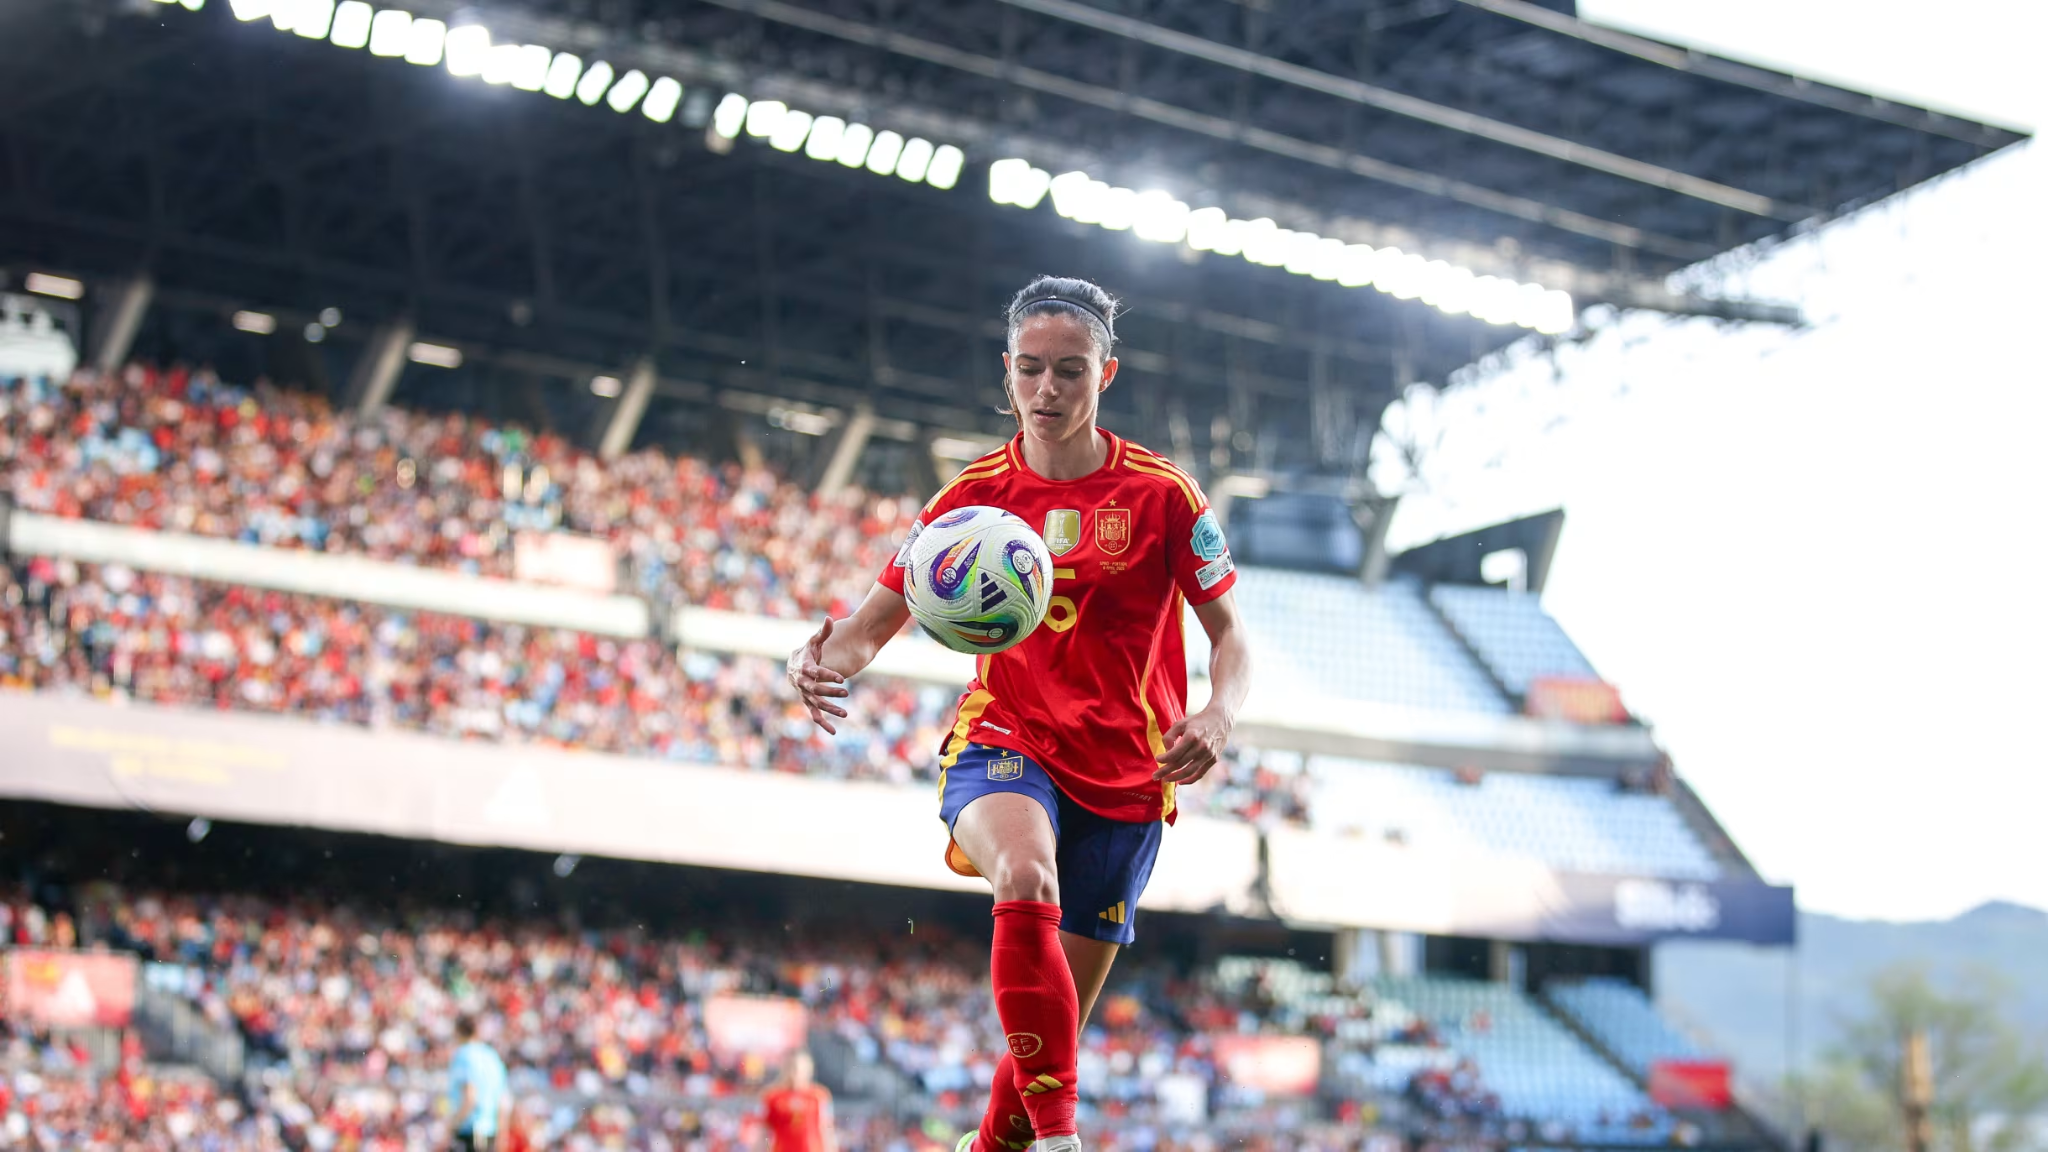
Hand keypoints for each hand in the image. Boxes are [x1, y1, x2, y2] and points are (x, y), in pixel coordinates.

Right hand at [786, 618, 849, 733]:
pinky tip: (833, 732)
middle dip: (830, 692)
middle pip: (815, 690)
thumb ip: (823, 632)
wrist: (793, 665)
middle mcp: (802, 683)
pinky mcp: (808, 702)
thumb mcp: (814, 641)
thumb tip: (830, 618)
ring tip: (845, 714)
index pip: (815, 672)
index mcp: (803, 667)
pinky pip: (814, 714)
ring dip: (830, 709)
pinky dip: (823, 723)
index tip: (841, 678)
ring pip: (816, 704)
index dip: (828, 675)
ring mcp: (804, 694)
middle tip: (846, 692)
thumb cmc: (807, 652)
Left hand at [1153, 707, 1230, 783]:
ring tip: (1165, 780)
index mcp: (1192, 736)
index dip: (1164, 759)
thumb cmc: (1197, 721)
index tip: (1157, 759)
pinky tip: (1180, 782)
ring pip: (1189, 771)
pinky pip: (1200, 774)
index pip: (1174, 753)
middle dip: (1165, 771)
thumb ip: (1169, 736)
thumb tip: (1166, 751)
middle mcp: (1201, 747)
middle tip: (1155, 775)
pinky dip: (1190, 780)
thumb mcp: (1180, 723)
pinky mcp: (1213, 760)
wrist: (1221, 720)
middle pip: (1180, 764)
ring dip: (1175, 778)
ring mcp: (1208, 755)